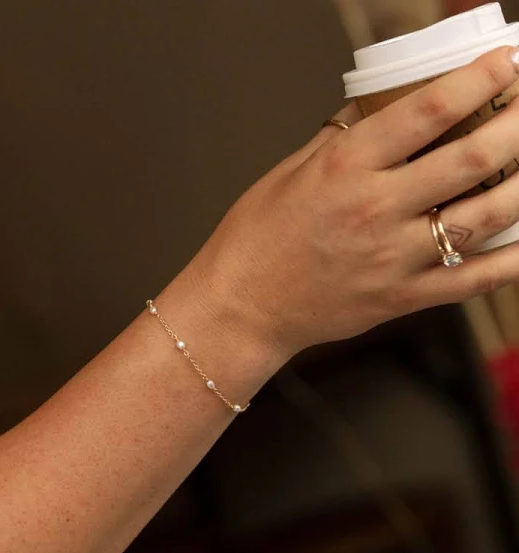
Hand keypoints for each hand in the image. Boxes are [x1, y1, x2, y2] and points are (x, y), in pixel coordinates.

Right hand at [185, 46, 518, 359]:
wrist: (242, 307)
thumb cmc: (255, 241)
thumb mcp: (289, 173)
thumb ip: (339, 140)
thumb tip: (376, 110)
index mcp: (343, 168)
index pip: (428, 110)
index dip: (479, 79)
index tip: (505, 63)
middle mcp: (375, 209)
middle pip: (472, 157)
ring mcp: (393, 258)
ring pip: (486, 216)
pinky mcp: (401, 298)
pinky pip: (473, 279)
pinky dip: (514, 260)